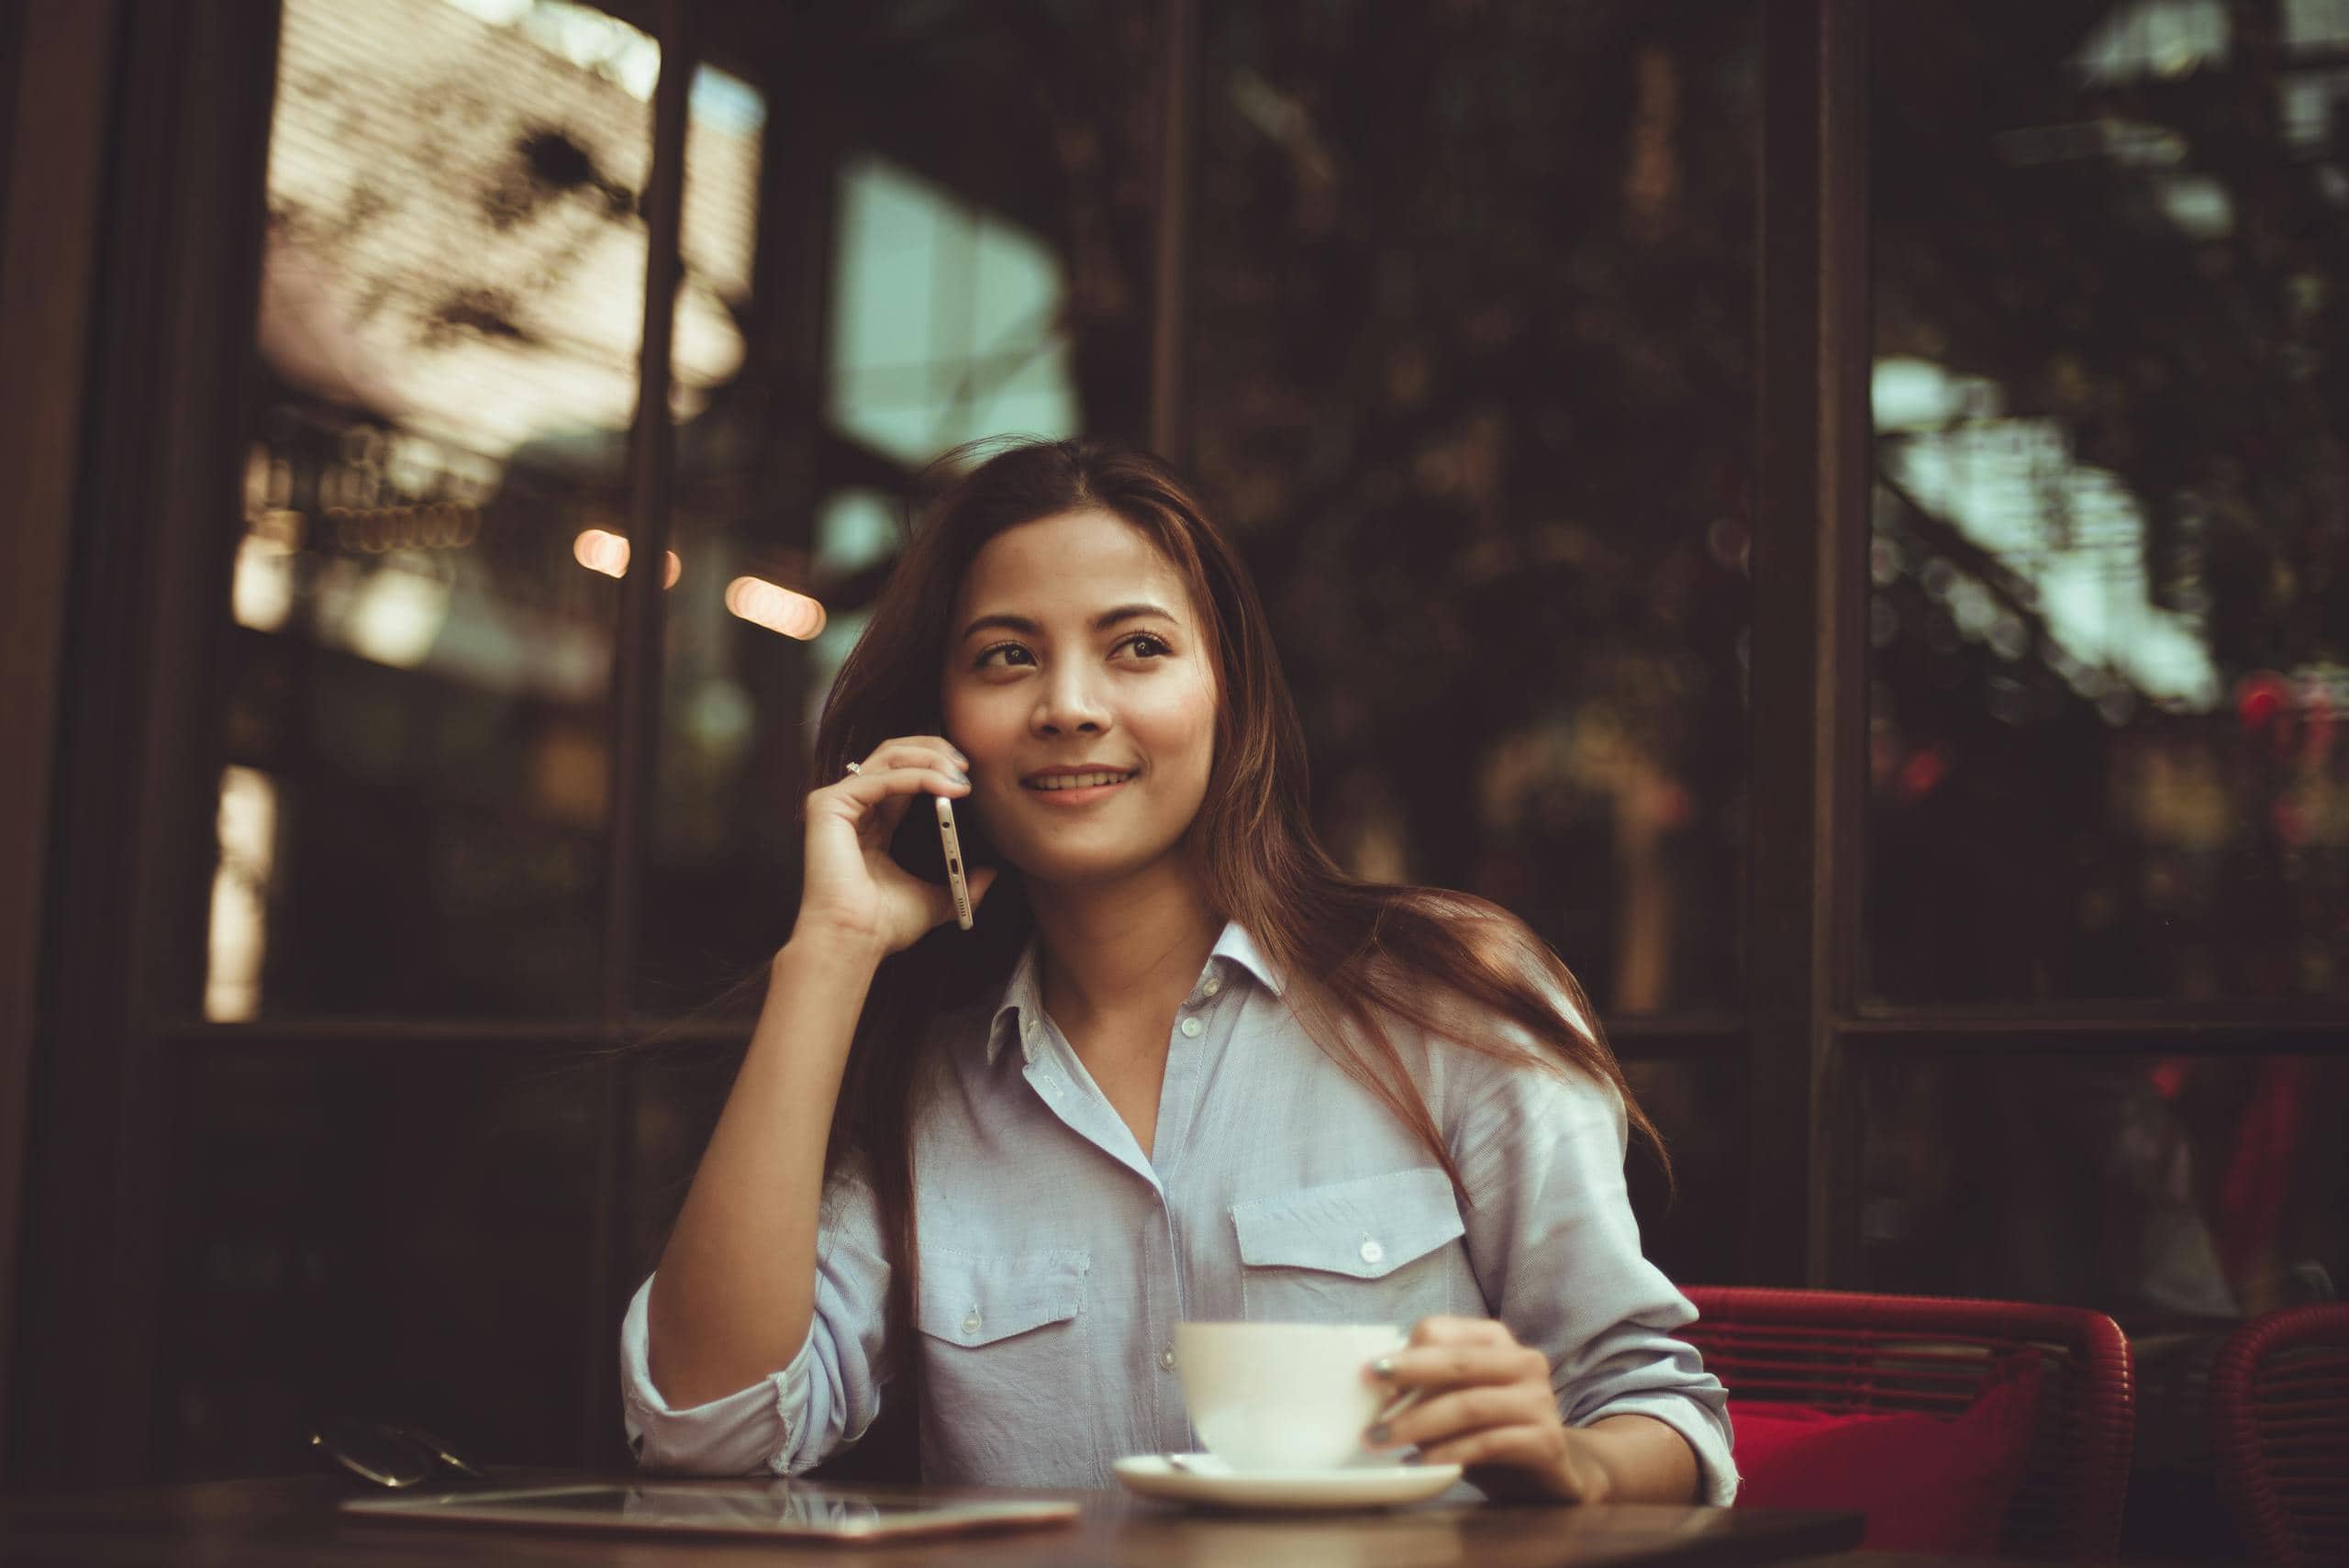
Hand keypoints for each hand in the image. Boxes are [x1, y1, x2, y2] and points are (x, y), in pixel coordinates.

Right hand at [793, 735, 998, 957]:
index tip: (969, 774)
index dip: (936, 766)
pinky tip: (944, 787)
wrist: (855, 940)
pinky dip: (917, 777)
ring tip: (961, 776)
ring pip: (888, 757)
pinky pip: (881, 778)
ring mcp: (837, 803)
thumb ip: (961, 883)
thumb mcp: (935, 899)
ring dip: (930, 760)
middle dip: (934, 752)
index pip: (904, 774)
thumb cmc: (883, 925)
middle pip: (894, 754)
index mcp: (873, 821)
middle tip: (967, 765)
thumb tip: (991, 874)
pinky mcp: (829, 805)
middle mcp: (853, 806)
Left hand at [1361, 1316, 1610, 1502]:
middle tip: (1369, 1396)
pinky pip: (1489, 1443)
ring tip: (1380, 1441)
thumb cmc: (1492, 1430)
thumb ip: (1427, 1388)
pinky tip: (1419, 1463)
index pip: (1441, 1330)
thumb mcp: (1457, 1401)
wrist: (1552, 1474)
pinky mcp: (1546, 1441)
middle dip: (1407, 1376)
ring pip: (1469, 1405)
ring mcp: (1540, 1401)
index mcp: (1496, 1341)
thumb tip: (1374, 1390)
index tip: (1369, 1376)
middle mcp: (1524, 1363)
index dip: (1404, 1351)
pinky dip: (1448, 1452)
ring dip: (1418, 1423)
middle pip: (1457, 1362)